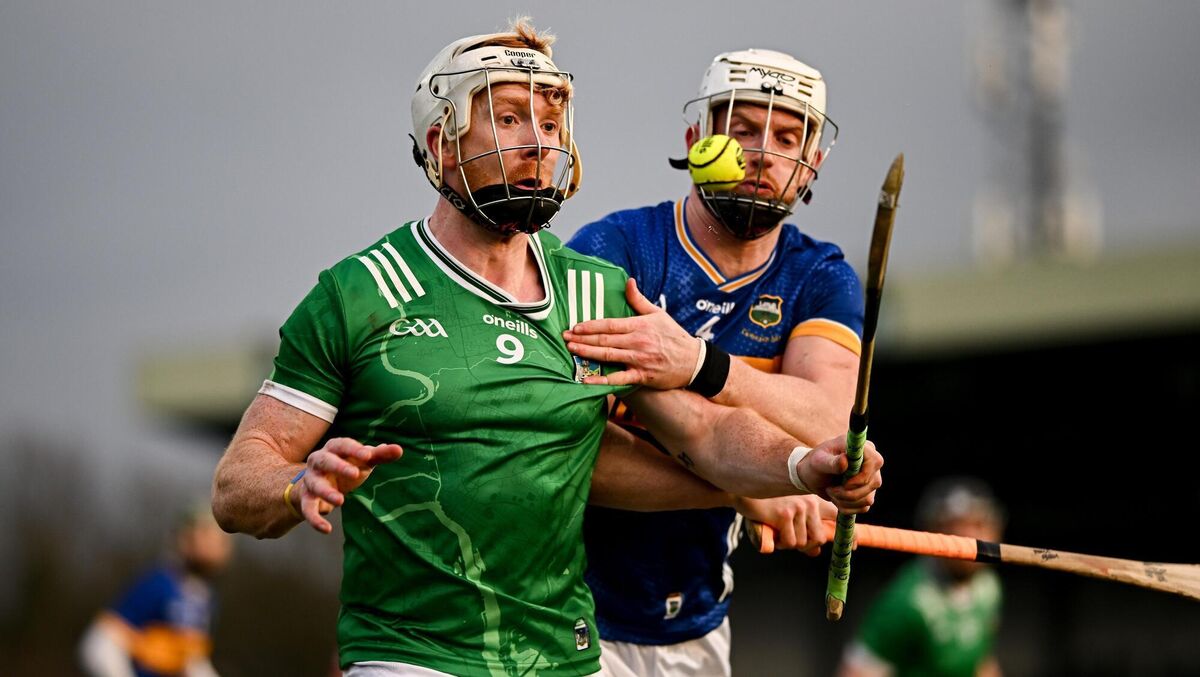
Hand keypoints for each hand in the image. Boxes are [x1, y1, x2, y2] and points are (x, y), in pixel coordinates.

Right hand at [298, 437, 402, 533]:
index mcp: (334, 448)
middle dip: (338, 466)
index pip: (343, 445)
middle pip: (324, 460)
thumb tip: (399, 449)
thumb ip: (380, 455)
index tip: (369, 455)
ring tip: (341, 501)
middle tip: (355, 474)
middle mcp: (318, 461)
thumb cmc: (347, 466)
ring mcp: (311, 480)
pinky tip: (327, 529)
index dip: (355, 449)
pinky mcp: (307, 498)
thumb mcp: (363, 461)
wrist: (320, 482)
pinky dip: (315, 520)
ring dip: (326, 492)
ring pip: (315, 485)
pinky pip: (308, 509)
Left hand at [563, 278, 700, 387]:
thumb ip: (638, 300)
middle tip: (564, 338)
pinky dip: (602, 381)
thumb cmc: (673, 336)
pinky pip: (618, 379)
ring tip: (571, 350)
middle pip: (605, 340)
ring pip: (608, 356)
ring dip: (587, 353)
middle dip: (582, 339)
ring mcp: (639, 360)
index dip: (590, 326)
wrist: (693, 361)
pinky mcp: (642, 376)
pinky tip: (587, 379)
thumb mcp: (658, 314)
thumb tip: (628, 281)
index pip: (609, 324)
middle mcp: (637, 342)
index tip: (575, 326)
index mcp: (640, 325)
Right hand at [734, 495, 837, 555]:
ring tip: (778, 532)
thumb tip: (816, 552)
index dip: (847, 533)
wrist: (746, 494)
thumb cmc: (767, 506)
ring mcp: (798, 508)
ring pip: (802, 542)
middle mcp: (809, 503)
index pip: (836, 517)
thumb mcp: (788, 517)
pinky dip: (781, 543)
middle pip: (819, 538)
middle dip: (807, 545)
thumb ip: (803, 532)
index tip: (855, 546)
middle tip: (791, 540)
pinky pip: (789, 541)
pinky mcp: (784, 515)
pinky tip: (773, 532)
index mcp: (813, 501)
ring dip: (790, 544)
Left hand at [796, 437, 882, 513]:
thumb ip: (831, 462)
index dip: (861, 477)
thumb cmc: (816, 463)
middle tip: (830, 489)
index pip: (875, 462)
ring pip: (868, 499)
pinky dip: (847, 507)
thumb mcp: (818, 461)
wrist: (814, 476)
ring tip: (831, 492)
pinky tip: (836, 499)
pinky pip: (863, 507)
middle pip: (873, 483)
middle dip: (848, 492)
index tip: (844, 484)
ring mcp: (872, 479)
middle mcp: (872, 463)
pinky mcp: (868, 493)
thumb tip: (845, 460)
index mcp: (863, 448)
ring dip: (845, 501)